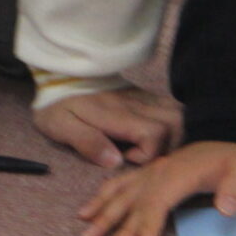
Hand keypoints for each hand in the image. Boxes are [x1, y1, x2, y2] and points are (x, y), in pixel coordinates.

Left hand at [34, 86, 183, 169]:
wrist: (58, 74)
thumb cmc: (57, 104)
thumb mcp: (61, 126)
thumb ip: (88, 143)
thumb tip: (115, 161)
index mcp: (116, 113)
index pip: (154, 133)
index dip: (148, 154)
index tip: (126, 157)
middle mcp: (135, 103)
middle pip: (175, 122)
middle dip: (168, 145)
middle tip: (144, 155)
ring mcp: (142, 97)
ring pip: (177, 112)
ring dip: (173, 134)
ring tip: (152, 147)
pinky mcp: (143, 95)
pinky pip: (170, 106)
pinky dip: (170, 124)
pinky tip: (152, 135)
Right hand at [77, 140, 235, 235]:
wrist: (228, 136)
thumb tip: (226, 209)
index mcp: (180, 174)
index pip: (157, 203)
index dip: (146, 227)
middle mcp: (160, 172)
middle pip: (134, 203)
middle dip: (118, 228)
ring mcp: (151, 171)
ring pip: (121, 194)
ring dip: (103, 214)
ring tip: (86, 234)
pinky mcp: (148, 172)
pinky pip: (120, 183)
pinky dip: (102, 196)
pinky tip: (88, 210)